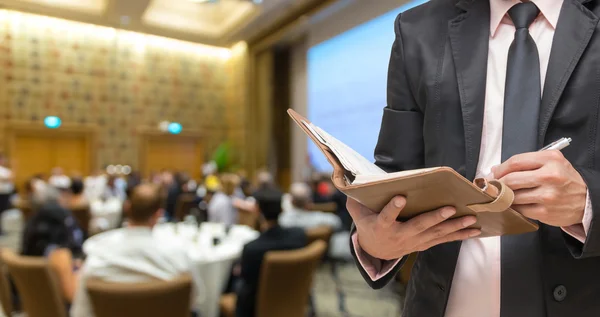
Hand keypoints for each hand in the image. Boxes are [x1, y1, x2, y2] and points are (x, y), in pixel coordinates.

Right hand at [347, 196, 480, 259]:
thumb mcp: (358, 213)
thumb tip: (349, 182)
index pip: (386, 217)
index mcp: (382, 226)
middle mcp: (399, 236)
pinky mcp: (424, 244)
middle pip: (418, 227)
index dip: (392, 208)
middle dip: (435, 218)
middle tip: (450, 208)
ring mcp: (413, 242)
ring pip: (436, 234)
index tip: (400, 197)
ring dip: (454, 227)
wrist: (375, 251)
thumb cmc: (368, 224)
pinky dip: (459, 235)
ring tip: (470, 219)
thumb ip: (355, 200)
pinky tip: (474, 230)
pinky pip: (443, 240)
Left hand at [492, 150, 586, 226]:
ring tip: (505, 195)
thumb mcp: (551, 162)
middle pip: (511, 179)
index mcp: (550, 159)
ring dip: (505, 197)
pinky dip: (514, 207)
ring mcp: (548, 195)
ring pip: (513, 196)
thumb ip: (525, 163)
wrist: (586, 200)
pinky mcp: (545, 212)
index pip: (515, 162)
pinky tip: (517, 204)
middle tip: (494, 186)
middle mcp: (550, 176)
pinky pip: (520, 209)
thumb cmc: (564, 179)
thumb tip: (495, 170)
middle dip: (498, 184)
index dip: (500, 169)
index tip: (494, 174)